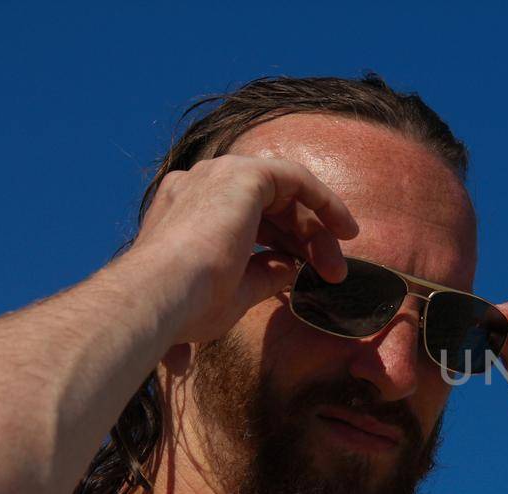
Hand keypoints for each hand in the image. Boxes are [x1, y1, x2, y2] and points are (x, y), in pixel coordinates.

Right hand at [123, 154, 359, 343]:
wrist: (161, 296)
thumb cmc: (185, 305)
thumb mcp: (233, 291)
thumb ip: (262, 275)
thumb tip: (289, 269)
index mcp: (185, 209)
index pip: (244, 219)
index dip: (281, 244)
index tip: (305, 274)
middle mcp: (198, 185)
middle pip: (268, 205)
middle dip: (305, 241)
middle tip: (331, 275)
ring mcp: (219, 175)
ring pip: (284, 193)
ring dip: (316, 231)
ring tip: (336, 270)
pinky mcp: (244, 175)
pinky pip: (296, 178)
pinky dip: (324, 200)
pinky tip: (345, 229)